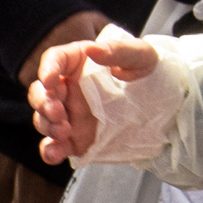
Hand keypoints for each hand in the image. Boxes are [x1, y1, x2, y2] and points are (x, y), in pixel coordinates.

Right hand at [29, 31, 159, 165]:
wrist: (161, 101)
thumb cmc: (148, 70)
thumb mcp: (141, 55)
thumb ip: (119, 51)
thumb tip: (95, 50)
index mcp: (80, 63)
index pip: (55, 60)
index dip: (47, 69)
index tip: (50, 80)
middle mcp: (69, 88)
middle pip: (41, 92)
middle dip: (43, 103)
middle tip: (58, 111)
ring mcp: (70, 114)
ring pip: (43, 119)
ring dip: (47, 126)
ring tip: (65, 130)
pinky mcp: (75, 137)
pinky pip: (53, 145)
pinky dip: (49, 151)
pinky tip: (56, 152)